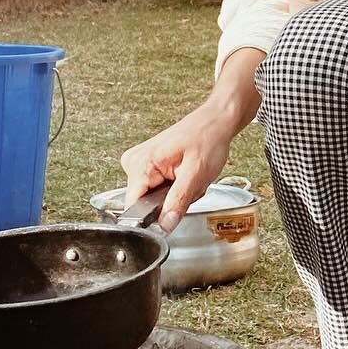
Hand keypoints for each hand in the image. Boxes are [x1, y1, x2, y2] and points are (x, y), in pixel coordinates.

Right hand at [120, 105, 237, 232]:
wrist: (214, 122)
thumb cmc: (208, 140)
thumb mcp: (196, 175)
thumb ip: (177, 202)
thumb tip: (164, 226)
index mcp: (141, 163)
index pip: (133, 206)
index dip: (154, 215)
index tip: (174, 209)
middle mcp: (134, 162)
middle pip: (145, 204)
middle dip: (170, 202)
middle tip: (189, 186)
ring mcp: (139, 162)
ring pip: (152, 199)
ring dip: (174, 196)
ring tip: (188, 178)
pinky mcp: (146, 164)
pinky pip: (156, 189)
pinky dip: (174, 188)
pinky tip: (183, 175)